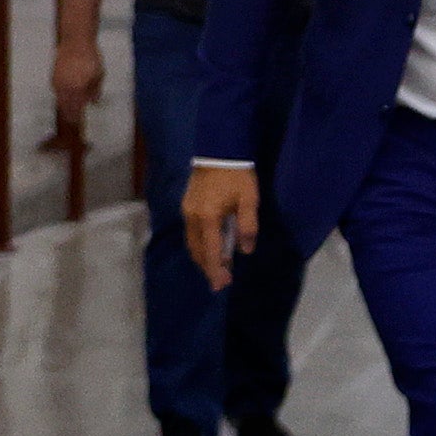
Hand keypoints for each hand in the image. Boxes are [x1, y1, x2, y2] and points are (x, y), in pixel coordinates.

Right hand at [48, 37, 103, 117]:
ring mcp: (57, 81)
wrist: (76, 41)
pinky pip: (56, 91)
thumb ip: (95, 90)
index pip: (76, 108)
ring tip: (68, 112)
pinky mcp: (53, 75)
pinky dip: (61, 96)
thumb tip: (94, 102)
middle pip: (65, 106)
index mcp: (77, 89)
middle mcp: (65, 87)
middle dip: (69, 114)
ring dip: (64, 106)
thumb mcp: (99, 75)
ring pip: (59, 99)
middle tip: (72, 122)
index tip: (78, 123)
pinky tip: (65, 97)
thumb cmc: (90, 57)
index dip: (77, 117)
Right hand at [179, 164, 259, 288]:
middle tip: (221, 281)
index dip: (216, 271)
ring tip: (217, 267)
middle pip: (197, 250)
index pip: (211, 252)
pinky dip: (200, 244)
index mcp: (208, 218)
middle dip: (208, 267)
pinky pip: (191, 231)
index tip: (221, 285)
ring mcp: (187, 210)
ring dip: (203, 256)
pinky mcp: (186, 204)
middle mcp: (192, 217)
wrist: (220, 149)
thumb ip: (247, 227)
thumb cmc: (237, 175)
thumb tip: (245, 250)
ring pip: (192, 242)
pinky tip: (211, 246)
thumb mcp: (249, 200)